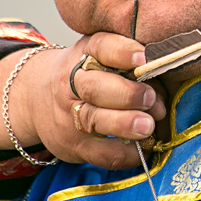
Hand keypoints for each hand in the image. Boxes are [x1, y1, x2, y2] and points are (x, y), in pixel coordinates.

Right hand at [20, 34, 166, 168]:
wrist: (38, 98)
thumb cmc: (90, 75)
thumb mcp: (103, 58)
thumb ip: (134, 68)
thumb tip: (162, 94)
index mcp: (84, 54)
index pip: (100, 47)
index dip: (121, 52)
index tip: (143, 58)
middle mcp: (72, 84)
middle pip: (94, 88)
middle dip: (126, 94)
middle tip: (150, 98)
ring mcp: (69, 116)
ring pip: (94, 120)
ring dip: (124, 124)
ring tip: (148, 126)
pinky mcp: (73, 145)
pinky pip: (100, 153)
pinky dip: (125, 153)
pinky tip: (143, 148)